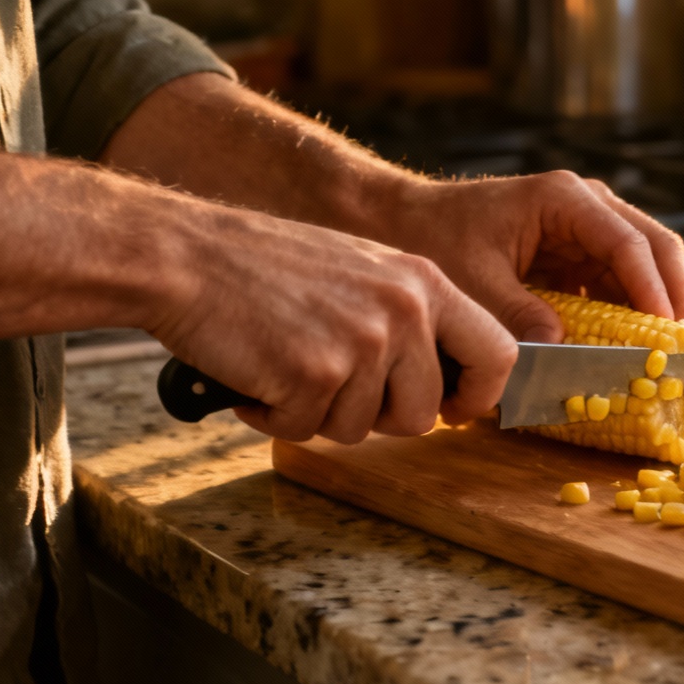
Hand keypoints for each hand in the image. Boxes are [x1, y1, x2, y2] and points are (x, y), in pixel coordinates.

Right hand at [146, 202, 516, 443]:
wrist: (184, 254)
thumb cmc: (265, 266)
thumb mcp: (363, 270)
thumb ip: (409, 318)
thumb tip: (443, 385)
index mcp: (425, 282)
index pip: (498, 353)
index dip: (480, 394)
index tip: (456, 410)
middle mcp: (404, 311)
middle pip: (424, 414)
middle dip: (377, 417)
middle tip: (330, 385)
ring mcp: (362, 342)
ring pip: (362, 429)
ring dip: (318, 413)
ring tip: (284, 363)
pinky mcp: (315, 373)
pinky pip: (306, 429)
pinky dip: (274, 416)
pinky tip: (255, 375)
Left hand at [373, 172, 683, 341]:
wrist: (407, 221)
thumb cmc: (436, 237)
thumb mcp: (472, 278)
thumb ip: (516, 312)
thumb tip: (561, 347)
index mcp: (564, 199)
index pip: (628, 244)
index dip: (654, 291)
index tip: (669, 334)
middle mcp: (588, 206)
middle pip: (656, 248)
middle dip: (676, 298)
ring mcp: (589, 229)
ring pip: (648, 266)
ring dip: (661, 309)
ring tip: (673, 355)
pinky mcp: (582, 254)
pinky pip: (622, 284)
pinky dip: (635, 316)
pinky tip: (639, 349)